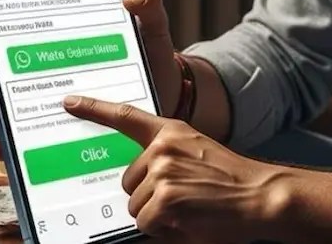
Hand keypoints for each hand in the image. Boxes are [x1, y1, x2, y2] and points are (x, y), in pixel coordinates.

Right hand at [0, 0, 182, 160]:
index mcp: (56, 38)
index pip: (9, 24)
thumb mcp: (150, 30)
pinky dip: (4, 148)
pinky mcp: (50, 136)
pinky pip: (17, 145)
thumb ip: (147, 6)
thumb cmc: (150, 62)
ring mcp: (42, 104)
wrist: (168, 102)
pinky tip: (3, 148)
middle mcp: (40, 70)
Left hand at [63, 95, 291, 242]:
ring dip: (158, 215)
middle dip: (148, 196)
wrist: (261, 196)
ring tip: (191, 208)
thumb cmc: (232, 181)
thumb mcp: (198, 154)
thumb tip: (137, 178)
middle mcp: (162, 148)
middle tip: (183, 197)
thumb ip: (167, 158)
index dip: (94, 109)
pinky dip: (165, 228)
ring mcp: (161, 173)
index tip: (70, 102)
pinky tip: (190, 219)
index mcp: (171, 132)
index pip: (125, 117)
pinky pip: (146, 223)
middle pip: (128, 182)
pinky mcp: (162, 199)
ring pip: (135, 206)